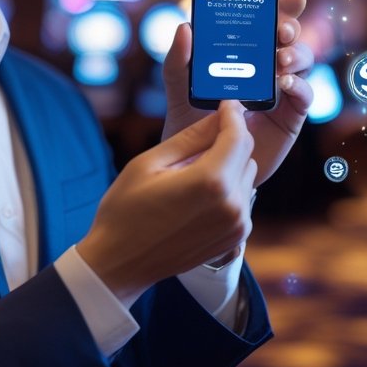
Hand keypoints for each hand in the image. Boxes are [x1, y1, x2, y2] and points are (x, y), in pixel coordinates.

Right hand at [76, 100, 256, 300]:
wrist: (120, 262)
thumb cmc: (126, 210)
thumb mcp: (150, 163)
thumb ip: (191, 136)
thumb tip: (219, 115)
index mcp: (211, 182)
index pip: (238, 136)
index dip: (233, 115)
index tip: (225, 104)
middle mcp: (232, 205)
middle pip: (245, 154)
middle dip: (226, 142)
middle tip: (195, 144)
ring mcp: (237, 225)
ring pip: (245, 175)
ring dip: (227, 167)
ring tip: (190, 175)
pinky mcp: (236, 238)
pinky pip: (241, 198)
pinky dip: (226, 190)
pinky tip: (197, 196)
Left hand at [161, 0, 313, 188]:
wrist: (198, 168)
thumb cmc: (190, 126)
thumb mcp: (178, 91)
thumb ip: (177, 62)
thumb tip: (185, 27)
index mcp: (245, 57)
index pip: (267, 26)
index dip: (283, 8)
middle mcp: (268, 70)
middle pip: (289, 40)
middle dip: (290, 28)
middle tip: (281, 30)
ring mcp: (282, 94)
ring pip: (303, 64)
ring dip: (297, 55)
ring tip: (280, 60)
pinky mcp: (290, 118)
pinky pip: (304, 97)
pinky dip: (301, 87)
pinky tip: (286, 85)